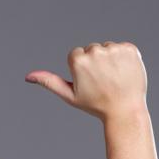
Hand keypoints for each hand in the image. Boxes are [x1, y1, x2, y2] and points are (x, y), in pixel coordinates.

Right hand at [25, 41, 147, 121]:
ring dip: (111, 60)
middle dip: (97, 62)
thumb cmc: (94, 104)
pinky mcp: (130, 49)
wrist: (125, 111)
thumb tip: (28, 76)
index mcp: (78, 60)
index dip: (83, 69)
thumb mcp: (68, 94)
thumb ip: (48, 81)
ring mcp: (114, 50)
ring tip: (115, 78)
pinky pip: (123, 48)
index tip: (90, 82)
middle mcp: (95, 52)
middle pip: (92, 49)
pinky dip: (125, 58)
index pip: (77, 54)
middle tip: (104, 81)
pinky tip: (126, 72)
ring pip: (107, 48)